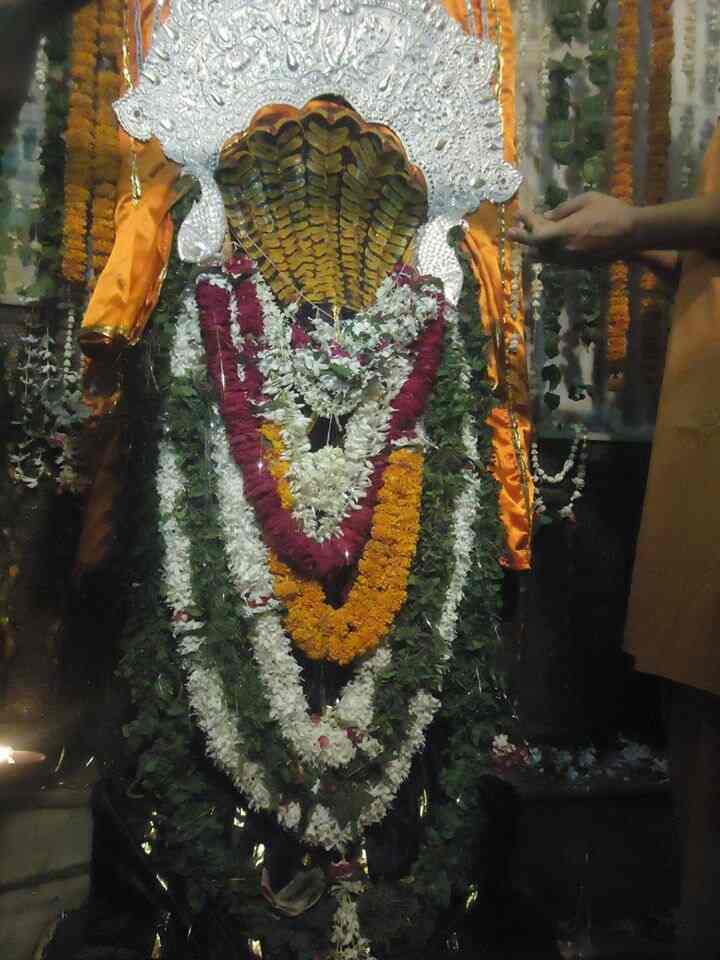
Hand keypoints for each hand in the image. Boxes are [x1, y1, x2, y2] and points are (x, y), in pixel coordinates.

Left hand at [508, 192, 636, 259]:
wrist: (633, 233)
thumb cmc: (610, 211)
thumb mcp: (585, 200)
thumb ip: (562, 210)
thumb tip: (546, 216)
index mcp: (562, 233)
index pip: (534, 232)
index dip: (525, 223)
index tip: (518, 214)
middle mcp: (562, 251)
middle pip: (534, 249)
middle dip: (523, 239)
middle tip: (512, 232)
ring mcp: (571, 261)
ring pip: (544, 258)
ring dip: (534, 249)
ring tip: (527, 241)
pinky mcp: (579, 266)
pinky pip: (557, 262)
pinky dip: (549, 254)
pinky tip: (548, 248)